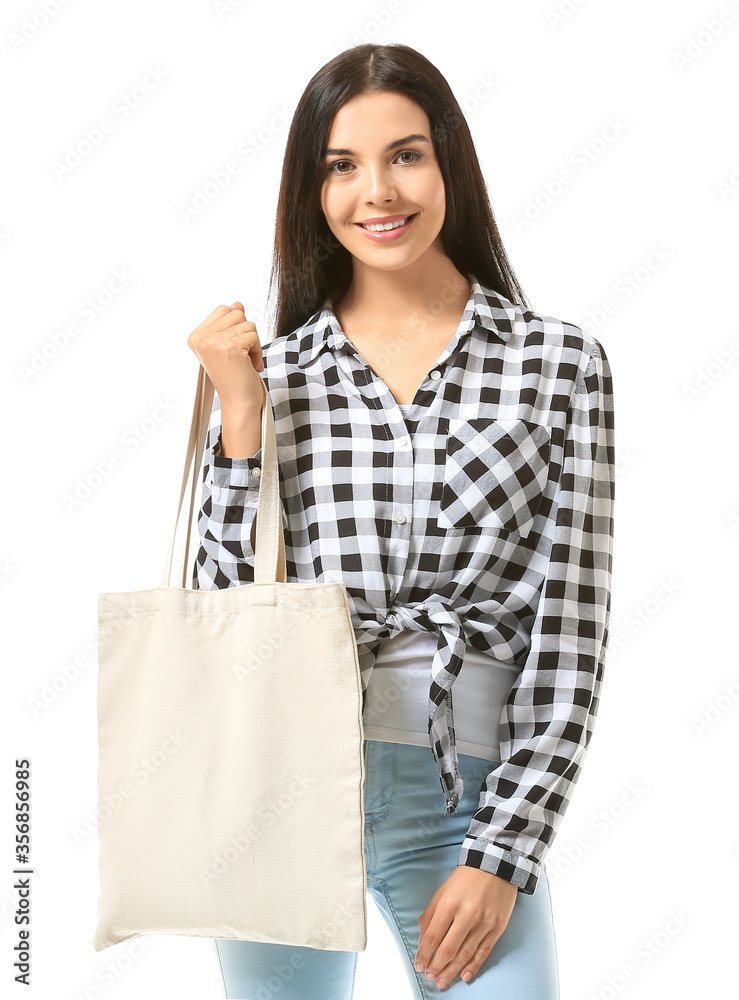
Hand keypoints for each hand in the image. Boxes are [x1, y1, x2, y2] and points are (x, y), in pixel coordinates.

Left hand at [414, 865, 516, 988]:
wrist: (496, 865)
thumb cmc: (466, 878)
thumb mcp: (442, 891)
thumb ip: (430, 915)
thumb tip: (423, 941)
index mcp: (449, 903)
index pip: (433, 936)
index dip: (424, 955)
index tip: (420, 965)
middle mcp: (467, 914)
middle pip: (448, 949)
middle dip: (437, 967)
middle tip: (430, 978)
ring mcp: (484, 922)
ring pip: (465, 954)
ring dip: (452, 971)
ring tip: (443, 982)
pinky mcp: (498, 927)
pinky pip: (484, 952)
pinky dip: (473, 966)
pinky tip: (464, 976)